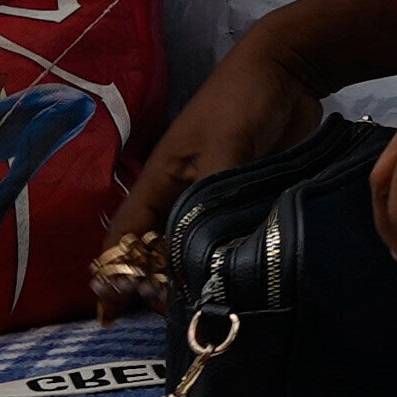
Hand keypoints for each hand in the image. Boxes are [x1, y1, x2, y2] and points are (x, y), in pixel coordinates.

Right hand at [91, 26, 328, 306]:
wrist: (288, 70)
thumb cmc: (240, 102)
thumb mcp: (222, 148)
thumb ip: (208, 198)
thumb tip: (196, 253)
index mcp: (158, 183)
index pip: (124, 239)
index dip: (114, 276)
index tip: (108, 316)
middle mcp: (178, 196)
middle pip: (154, 252)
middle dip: (152, 287)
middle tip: (168, 325)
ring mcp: (211, 199)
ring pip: (189, 249)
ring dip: (190, 278)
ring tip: (200, 317)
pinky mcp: (244, 199)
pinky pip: (226, 238)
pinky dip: (225, 262)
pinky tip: (236, 288)